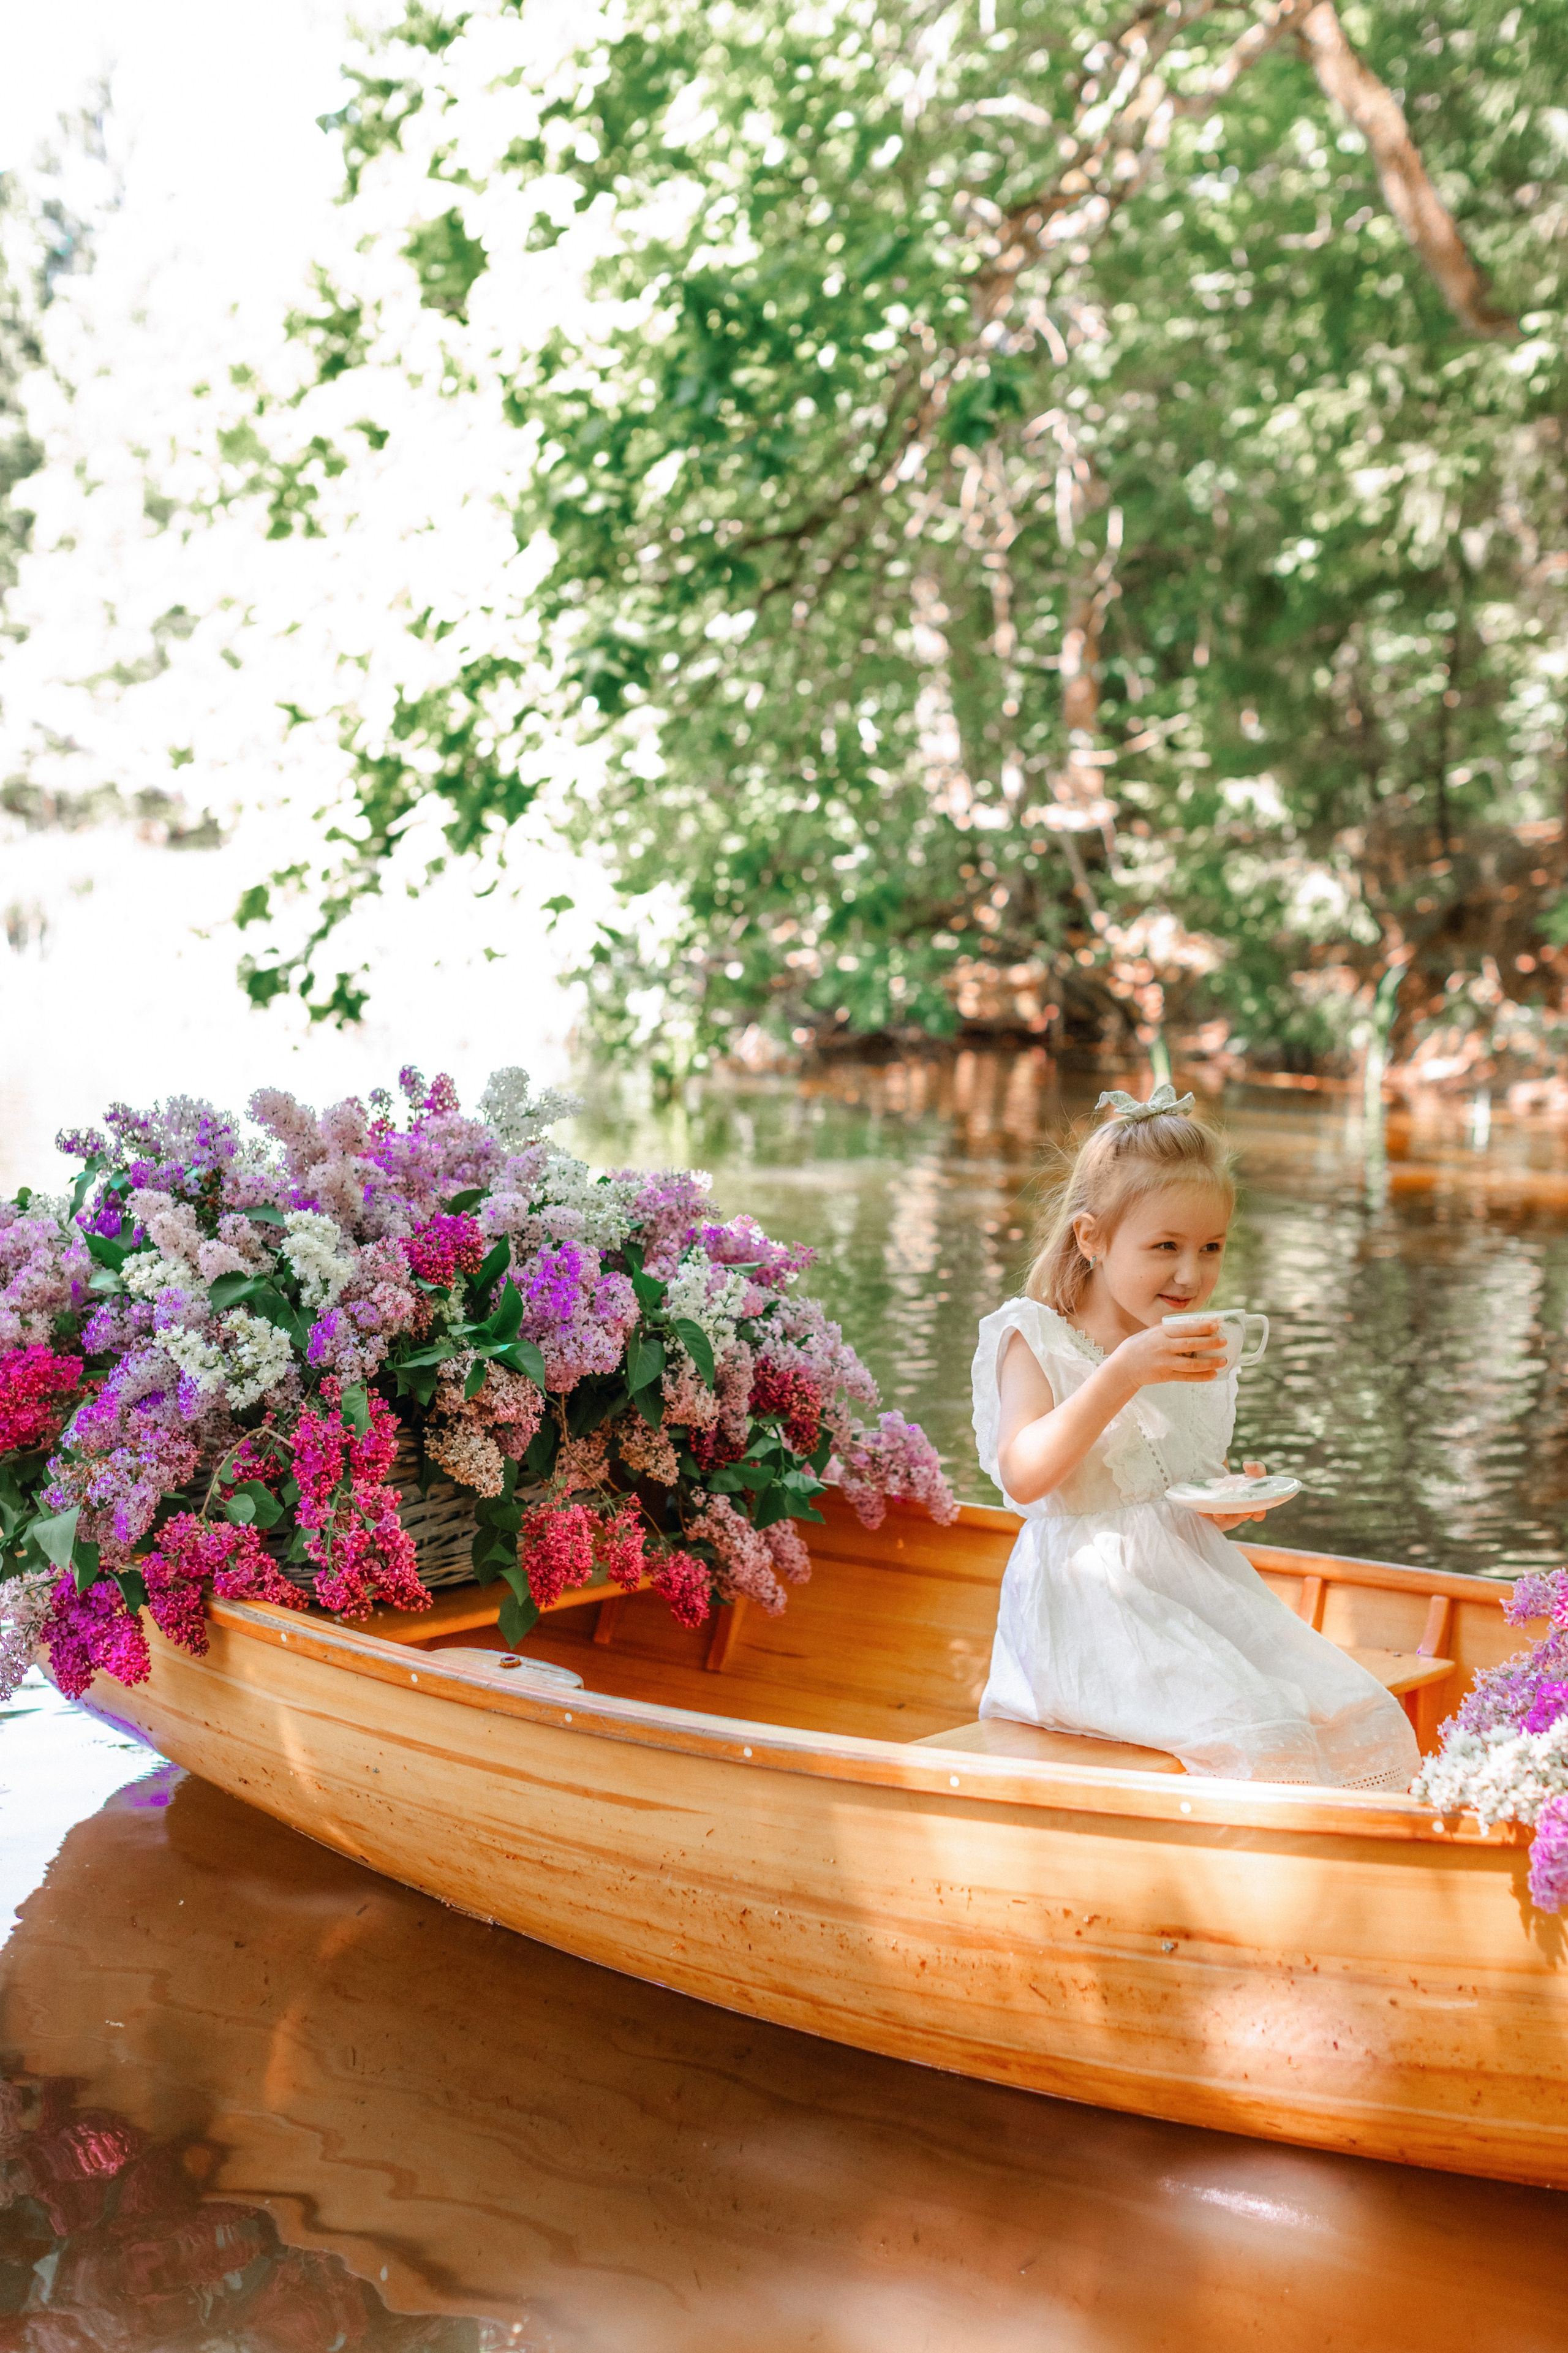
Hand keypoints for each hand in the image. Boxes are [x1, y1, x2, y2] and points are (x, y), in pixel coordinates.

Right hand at [1106, 1318, 1226, 1394]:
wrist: (1123, 1368)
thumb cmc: (1138, 1346)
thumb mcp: (1150, 1332)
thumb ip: (1168, 1329)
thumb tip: (1191, 1325)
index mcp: (1160, 1333)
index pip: (1185, 1328)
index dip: (1202, 1327)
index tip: (1216, 1325)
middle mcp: (1163, 1347)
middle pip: (1191, 1345)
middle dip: (1210, 1343)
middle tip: (1224, 1341)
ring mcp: (1165, 1363)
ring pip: (1192, 1364)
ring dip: (1210, 1362)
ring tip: (1223, 1360)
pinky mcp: (1166, 1376)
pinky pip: (1187, 1377)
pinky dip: (1201, 1376)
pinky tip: (1213, 1374)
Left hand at [1210, 1459, 1269, 1530]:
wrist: (1223, 1485)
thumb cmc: (1241, 1482)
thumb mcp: (1251, 1474)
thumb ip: (1256, 1468)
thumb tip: (1247, 1465)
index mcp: (1251, 1506)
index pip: (1258, 1514)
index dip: (1259, 1513)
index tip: (1259, 1509)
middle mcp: (1239, 1513)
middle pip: (1241, 1517)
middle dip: (1242, 1515)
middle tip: (1244, 1512)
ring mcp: (1225, 1515)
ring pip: (1224, 1519)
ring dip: (1222, 1517)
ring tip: (1219, 1513)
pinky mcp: (1212, 1515)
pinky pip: (1208, 1516)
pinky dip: (1205, 1513)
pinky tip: (1201, 1510)